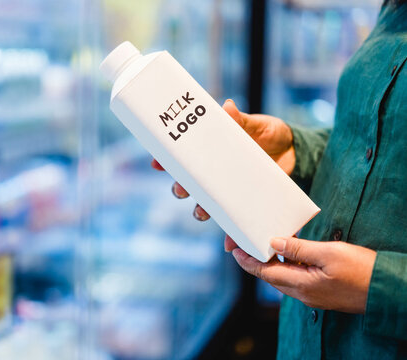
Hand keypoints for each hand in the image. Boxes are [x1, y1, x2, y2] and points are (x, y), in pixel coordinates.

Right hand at [151, 99, 295, 220]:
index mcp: (212, 153)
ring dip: (200, 211)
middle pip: (189, 185)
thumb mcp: (256, 124)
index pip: (183, 157)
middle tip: (182, 189)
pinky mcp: (245, 204)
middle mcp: (215, 174)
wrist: (295, 151)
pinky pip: (233, 222)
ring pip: (205, 205)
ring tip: (202, 213)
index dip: (166, 161)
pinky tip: (230, 243)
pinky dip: (230, 234)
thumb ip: (241, 120)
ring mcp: (229, 190)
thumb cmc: (269, 133)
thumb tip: (227, 107)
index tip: (156, 163)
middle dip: (180, 189)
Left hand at [224, 236, 376, 313]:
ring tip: (264, 243)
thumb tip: (273, 243)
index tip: (234, 250)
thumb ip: (299, 249)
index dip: (247, 261)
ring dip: (272, 262)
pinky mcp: (321, 292)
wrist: (389, 290)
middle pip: (270, 276)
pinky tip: (290, 252)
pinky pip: (296, 278)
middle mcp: (303, 293)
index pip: (264, 272)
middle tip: (245, 243)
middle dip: (255, 260)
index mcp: (301, 284)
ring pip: (283, 277)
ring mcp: (312, 295)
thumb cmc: (363, 270)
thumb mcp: (329, 253)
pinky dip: (288, 265)